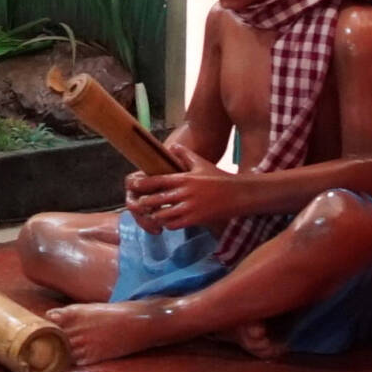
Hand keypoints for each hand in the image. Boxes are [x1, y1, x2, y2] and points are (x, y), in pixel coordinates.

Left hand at [124, 145, 239, 232]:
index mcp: (184, 178)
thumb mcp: (201, 163)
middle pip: (156, 200)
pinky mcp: (195, 219)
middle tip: (139, 204)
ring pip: (163, 215)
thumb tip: (172, 146)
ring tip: (151, 215)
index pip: (157, 180)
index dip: (143, 184)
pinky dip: (168, 224)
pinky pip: (175, 225)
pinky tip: (167, 222)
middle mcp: (184, 193)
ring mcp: (189, 207)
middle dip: (145, 203)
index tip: (133, 186)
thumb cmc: (218, 177)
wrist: (237, 194)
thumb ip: (185, 154)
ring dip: (156, 216)